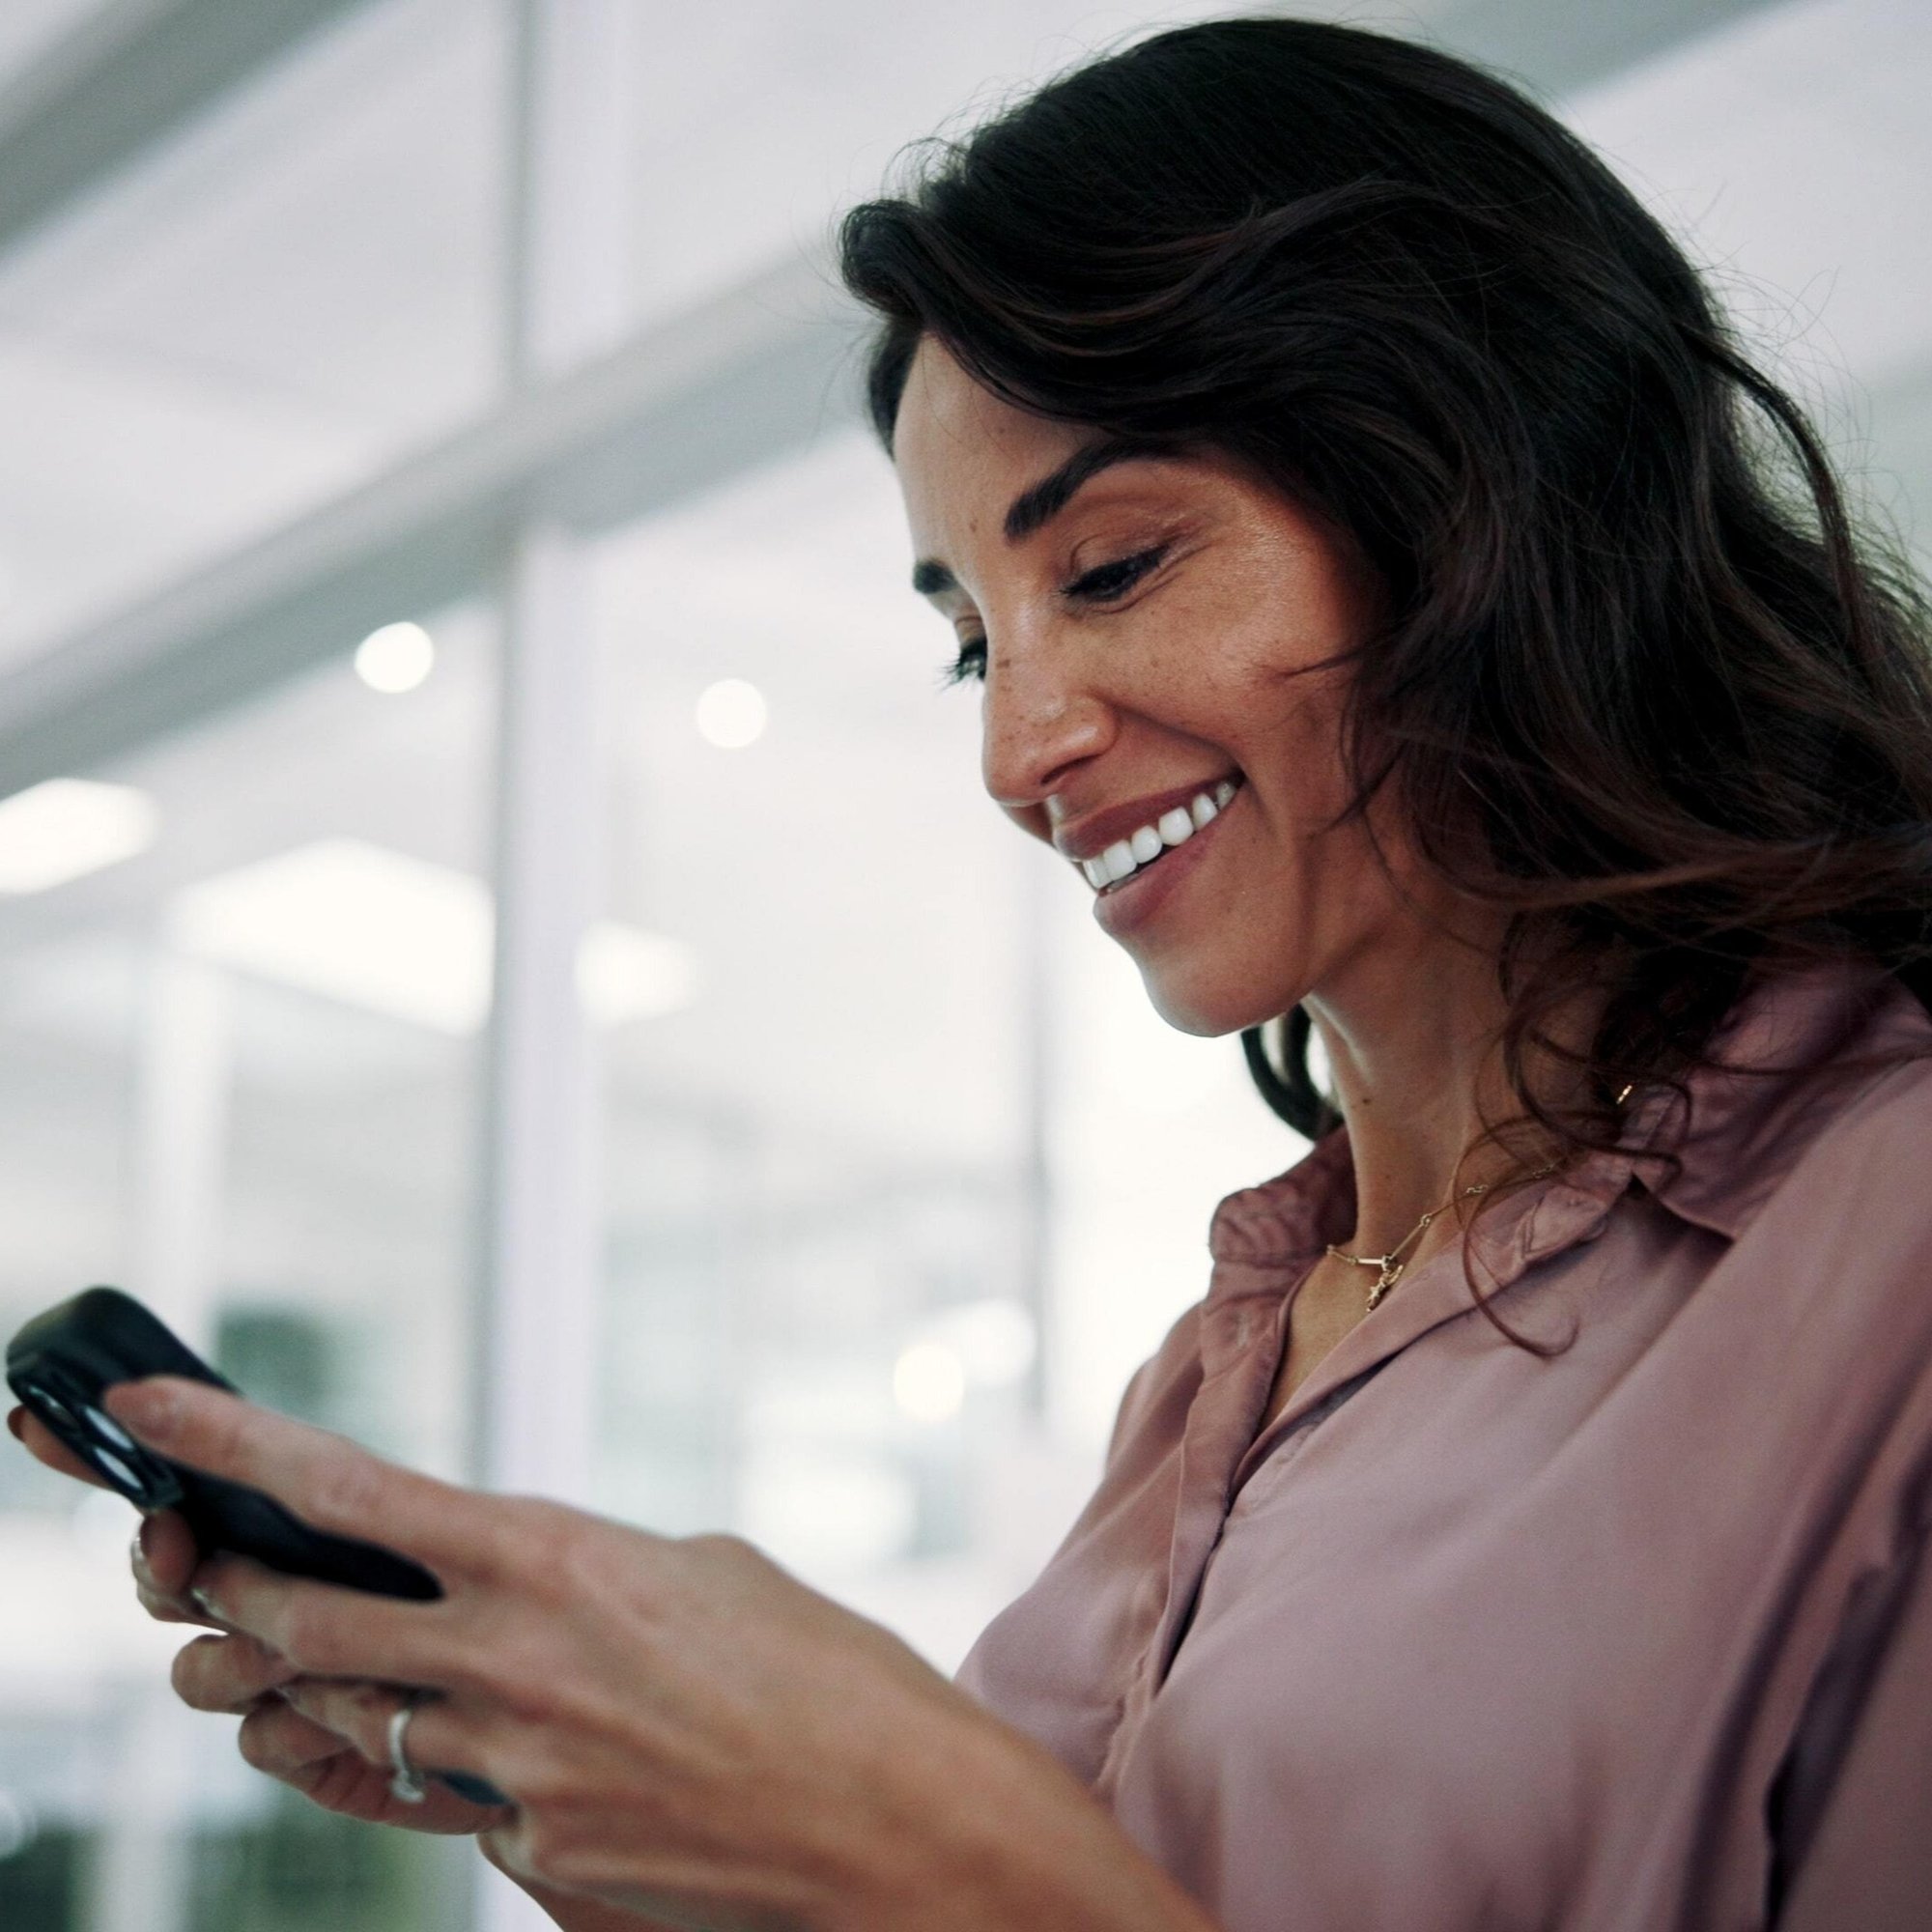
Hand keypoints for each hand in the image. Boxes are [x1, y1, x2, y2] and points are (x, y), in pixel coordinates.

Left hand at [78, 1377, 1207, 1931]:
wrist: (910, 1835)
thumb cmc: (833, 1678)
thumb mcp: (708, 1571)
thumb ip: (580, 1568)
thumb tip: (505, 1581)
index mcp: (560, 1561)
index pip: (350, 1493)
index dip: (231, 1445)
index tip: (150, 1412)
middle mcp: (514, 1668)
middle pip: (299, 1626)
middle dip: (232, 1597)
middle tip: (207, 1576)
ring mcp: (515, 1781)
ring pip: (351, 1727)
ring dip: (319, 1691)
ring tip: (338, 1662)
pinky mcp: (536, 1869)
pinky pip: (445, 1812)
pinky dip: (445, 1773)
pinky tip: (502, 1750)